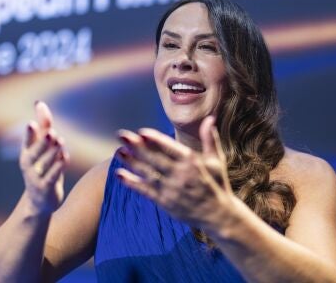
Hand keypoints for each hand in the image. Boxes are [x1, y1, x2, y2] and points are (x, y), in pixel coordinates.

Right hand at [19, 101, 67, 215]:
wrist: (39, 200)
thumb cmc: (42, 167)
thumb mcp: (42, 147)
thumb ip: (43, 126)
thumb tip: (39, 102)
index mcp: (26, 152)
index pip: (27, 141)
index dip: (29, 133)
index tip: (31, 124)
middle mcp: (28, 164)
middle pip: (35, 152)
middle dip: (43, 143)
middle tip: (51, 133)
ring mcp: (35, 177)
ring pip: (45, 163)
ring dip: (53, 152)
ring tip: (60, 141)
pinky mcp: (45, 187)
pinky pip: (52, 176)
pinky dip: (58, 167)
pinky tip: (65, 157)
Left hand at [116, 116, 233, 229]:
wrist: (218, 215)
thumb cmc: (217, 184)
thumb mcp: (216, 161)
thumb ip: (210, 139)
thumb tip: (210, 119)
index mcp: (192, 162)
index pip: (170, 148)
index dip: (155, 140)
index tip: (141, 132)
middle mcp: (181, 175)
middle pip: (154, 159)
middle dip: (136, 146)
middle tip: (121, 135)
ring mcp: (172, 190)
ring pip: (147, 173)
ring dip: (131, 162)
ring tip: (118, 151)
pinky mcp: (165, 202)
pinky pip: (146, 191)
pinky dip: (132, 183)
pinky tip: (119, 174)